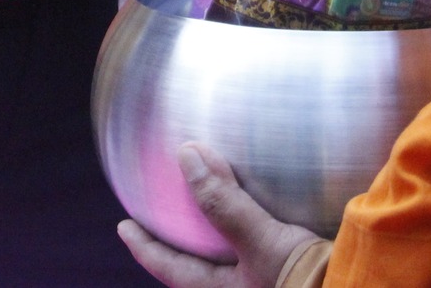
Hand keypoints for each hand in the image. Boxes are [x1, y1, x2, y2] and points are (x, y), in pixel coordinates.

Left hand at [118, 144, 324, 287]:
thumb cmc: (307, 279)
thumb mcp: (262, 242)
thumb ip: (224, 203)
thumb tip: (187, 155)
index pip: (170, 268)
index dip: (143, 246)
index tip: (123, 226)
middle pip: (198, 266)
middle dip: (180, 240)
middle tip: (163, 213)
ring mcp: (266, 281)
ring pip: (229, 257)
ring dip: (217, 231)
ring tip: (210, 202)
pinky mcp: (292, 271)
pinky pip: (261, 245)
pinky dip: (251, 223)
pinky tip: (262, 202)